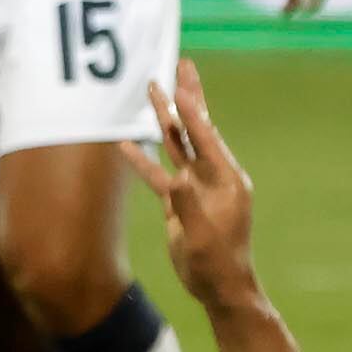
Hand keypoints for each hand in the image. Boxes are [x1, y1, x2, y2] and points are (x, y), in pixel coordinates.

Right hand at [118, 59, 261, 309]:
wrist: (219, 287)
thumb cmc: (218, 264)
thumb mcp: (203, 236)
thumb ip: (188, 206)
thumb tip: (177, 179)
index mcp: (227, 180)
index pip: (207, 139)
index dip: (193, 113)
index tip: (181, 86)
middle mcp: (212, 177)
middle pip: (195, 128)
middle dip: (187, 97)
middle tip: (183, 64)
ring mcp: (195, 187)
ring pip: (176, 144)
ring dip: (163, 118)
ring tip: (151, 88)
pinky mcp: (179, 201)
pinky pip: (158, 174)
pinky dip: (142, 159)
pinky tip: (124, 143)